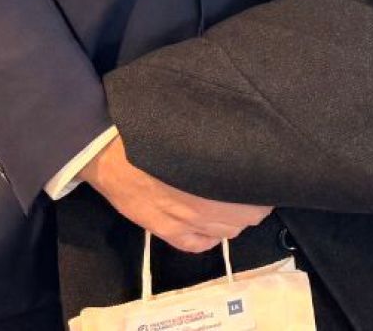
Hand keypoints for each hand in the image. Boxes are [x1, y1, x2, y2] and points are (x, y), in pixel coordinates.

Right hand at [80, 134, 272, 253]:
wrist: (110, 149)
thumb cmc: (155, 130)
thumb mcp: (199, 127)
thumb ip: (223, 139)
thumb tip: (247, 137)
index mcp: (215, 173)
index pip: (256, 195)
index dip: (262, 188)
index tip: (261, 178)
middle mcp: (205, 203)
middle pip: (246, 217)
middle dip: (251, 206)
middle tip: (247, 192)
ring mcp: (184, 221)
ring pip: (225, 232)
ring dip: (232, 222)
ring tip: (230, 207)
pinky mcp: (164, 231)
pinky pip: (196, 246)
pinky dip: (208, 239)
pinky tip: (210, 229)